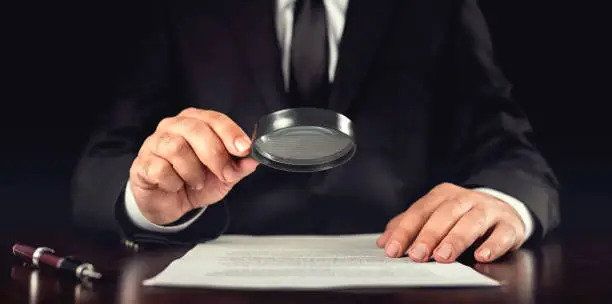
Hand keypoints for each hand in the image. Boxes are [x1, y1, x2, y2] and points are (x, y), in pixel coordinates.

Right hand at [129, 108, 258, 224]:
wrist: (169, 204)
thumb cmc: (195, 182)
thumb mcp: (223, 176)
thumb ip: (239, 166)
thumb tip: (254, 159)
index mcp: (195, 122)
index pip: (214, 119)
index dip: (230, 133)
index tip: (244, 149)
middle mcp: (173, 127)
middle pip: (196, 130)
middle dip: (215, 155)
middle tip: (225, 175)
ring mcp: (154, 143)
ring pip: (177, 148)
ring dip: (193, 171)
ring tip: (196, 182)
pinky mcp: (142, 163)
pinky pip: (160, 169)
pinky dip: (174, 182)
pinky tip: (176, 186)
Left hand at [376, 183, 525, 262]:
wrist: (504, 210)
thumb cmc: (463, 216)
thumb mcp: (435, 216)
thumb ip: (409, 226)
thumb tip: (383, 241)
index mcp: (443, 195)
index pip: (420, 211)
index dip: (405, 230)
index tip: (392, 249)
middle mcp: (466, 199)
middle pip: (444, 214)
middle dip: (429, 235)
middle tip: (417, 255)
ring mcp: (489, 210)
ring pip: (471, 221)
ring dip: (456, 239)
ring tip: (443, 256)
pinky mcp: (509, 225)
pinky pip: (502, 234)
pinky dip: (492, 245)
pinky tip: (481, 256)